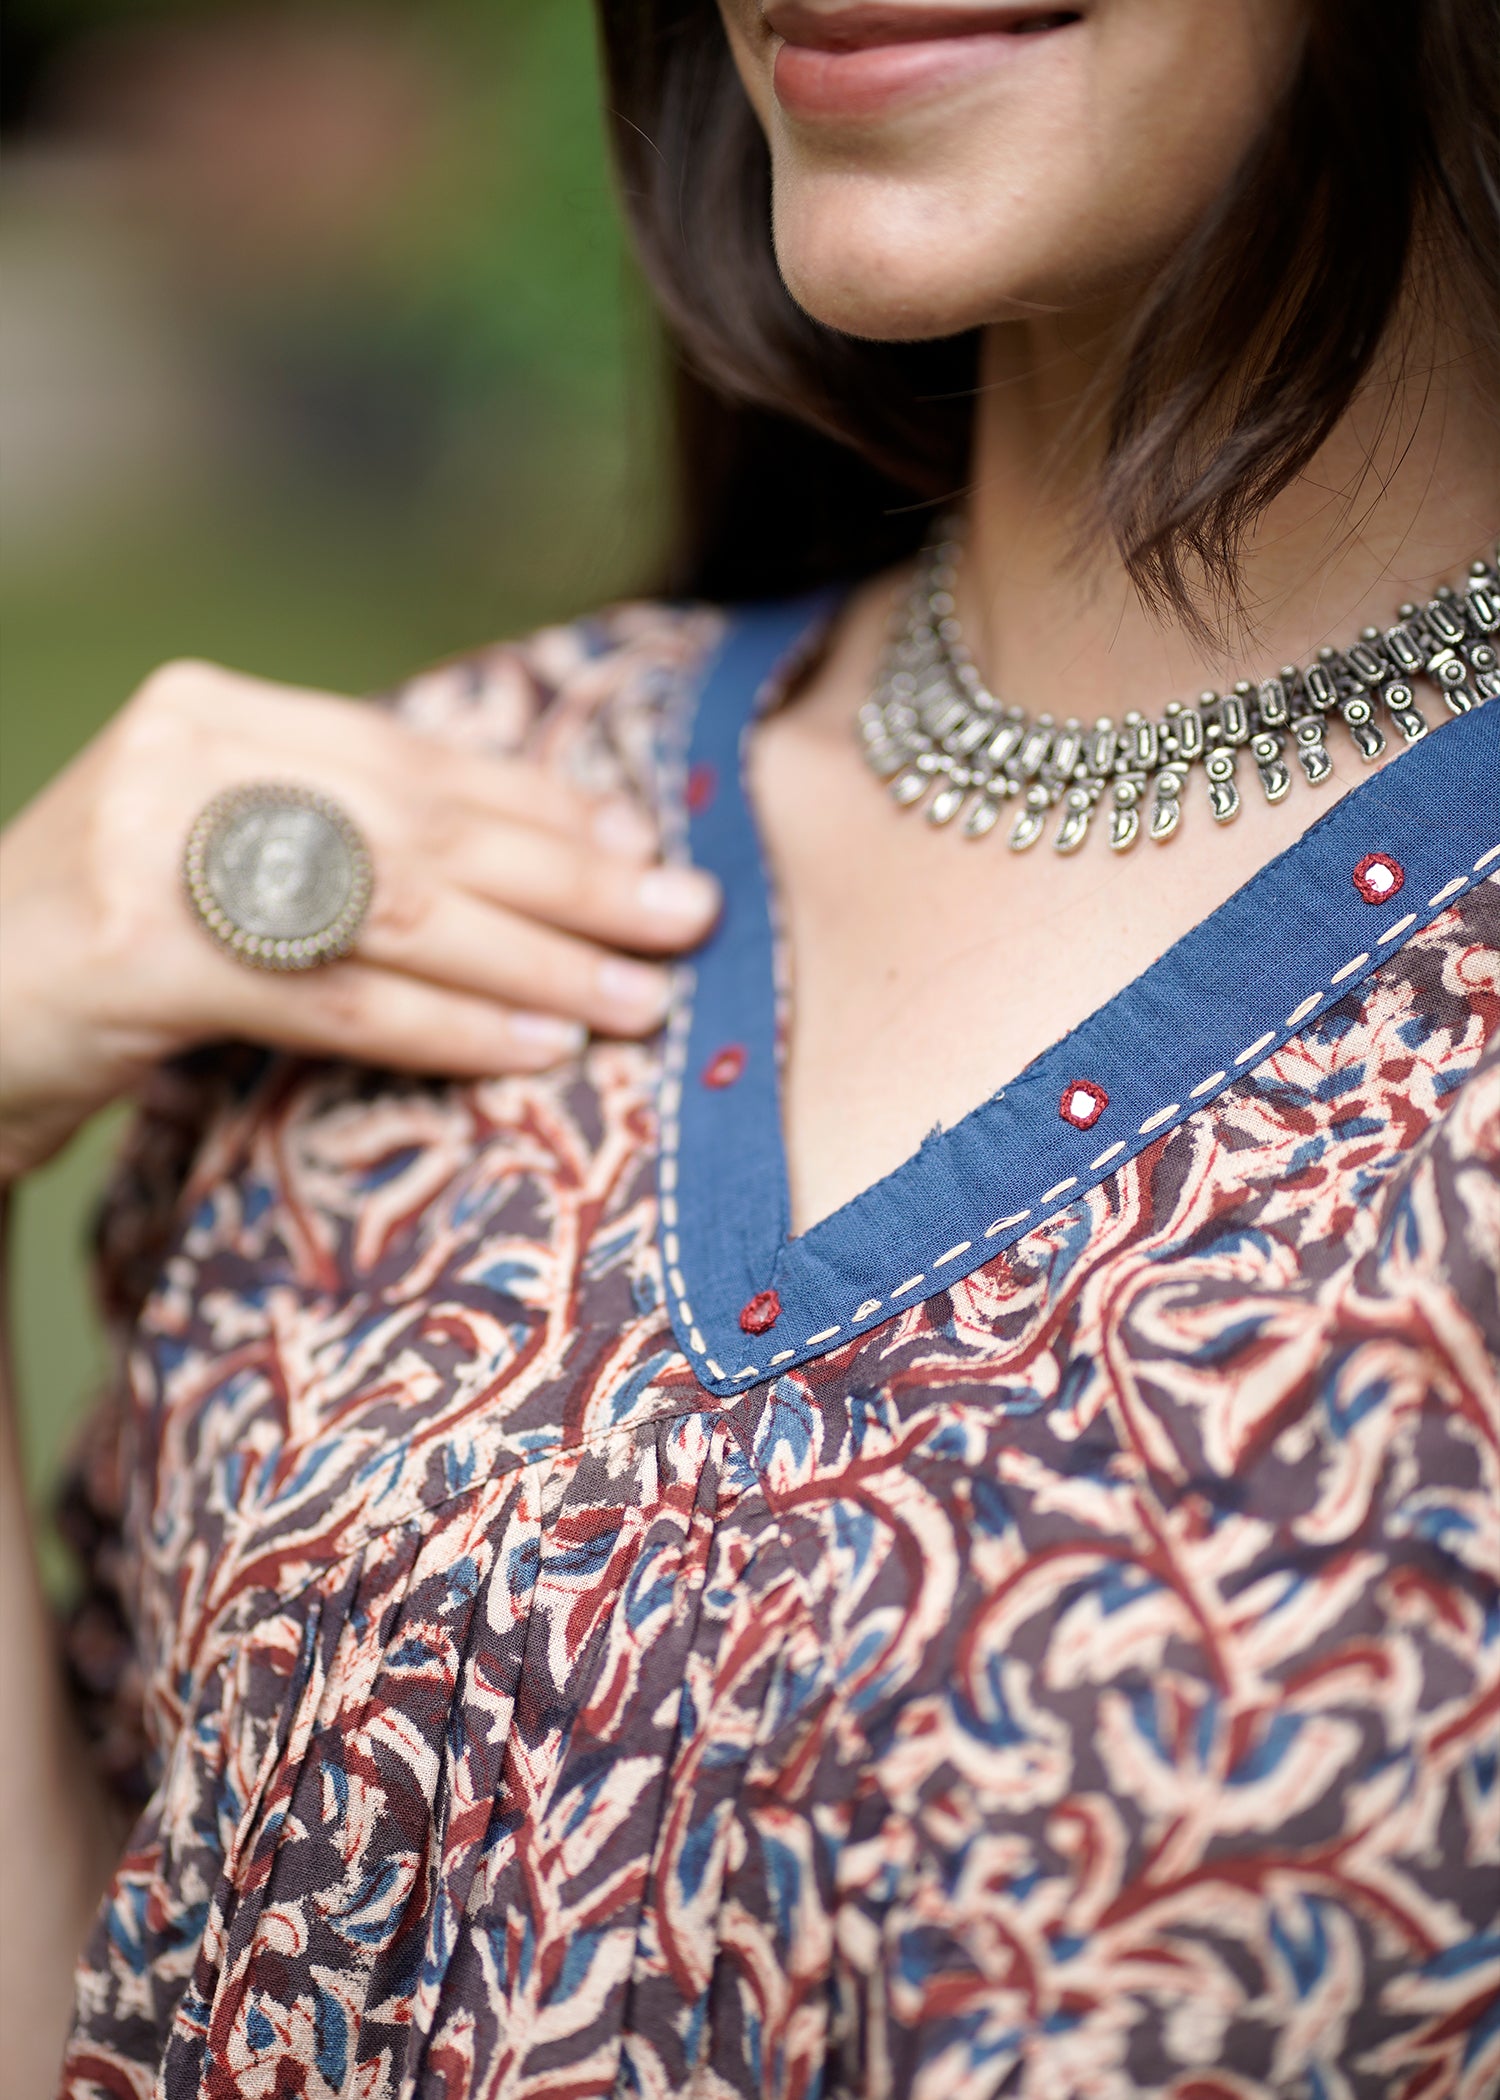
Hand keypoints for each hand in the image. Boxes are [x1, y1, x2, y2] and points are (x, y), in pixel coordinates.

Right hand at [0, 658, 718, 1182]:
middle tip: (685, 917)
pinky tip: (538, 1049)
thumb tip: (545, 847)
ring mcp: (154, 848)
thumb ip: (339, 827)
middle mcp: (186, 755)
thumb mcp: (218, 853)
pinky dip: (449, 1028)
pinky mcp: (137, 953)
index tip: (640, 844)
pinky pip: (335, 996)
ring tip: (640, 998)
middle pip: (424, 825)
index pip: (414, 755)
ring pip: (395, 910)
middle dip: (571, 879)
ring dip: (538, 962)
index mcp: (215, 708)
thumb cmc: (106, 945)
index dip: (541, 804)